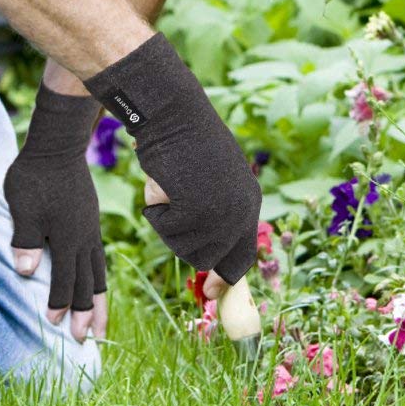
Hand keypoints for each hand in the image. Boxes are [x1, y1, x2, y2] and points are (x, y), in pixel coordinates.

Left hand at [3, 83, 108, 342]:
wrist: (57, 146)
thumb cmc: (35, 177)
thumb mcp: (23, 208)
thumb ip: (25, 239)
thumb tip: (25, 272)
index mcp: (67, 239)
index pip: (63, 280)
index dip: (58, 303)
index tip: (54, 325)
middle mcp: (84, 239)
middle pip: (87, 284)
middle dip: (86, 314)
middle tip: (89, 340)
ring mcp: (90, 231)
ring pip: (97, 274)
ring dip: (98, 301)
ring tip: (102, 325)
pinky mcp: (89, 222)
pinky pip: (98, 259)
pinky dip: (97, 279)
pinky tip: (95, 284)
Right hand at [86, 32, 261, 283]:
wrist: (173, 113)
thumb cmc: (184, 144)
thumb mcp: (210, 183)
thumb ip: (213, 215)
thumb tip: (207, 262)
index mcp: (249, 202)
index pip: (242, 255)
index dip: (225, 277)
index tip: (209, 292)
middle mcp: (242, 210)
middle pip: (209, 257)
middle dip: (183, 243)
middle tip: (167, 216)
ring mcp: (221, 211)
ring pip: (186, 248)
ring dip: (167, 225)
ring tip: (168, 189)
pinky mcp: (197, 208)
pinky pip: (166, 228)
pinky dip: (155, 211)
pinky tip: (160, 183)